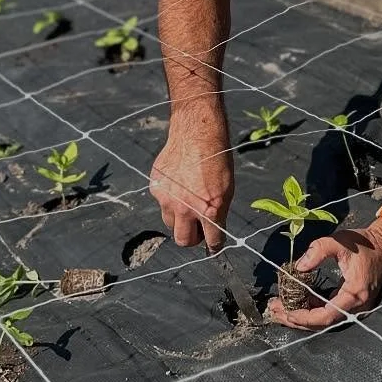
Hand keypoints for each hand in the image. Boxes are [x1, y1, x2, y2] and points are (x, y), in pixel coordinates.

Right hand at [150, 115, 233, 249]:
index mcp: (209, 210)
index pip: (212, 241)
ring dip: (179, 219)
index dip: (214, 246)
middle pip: (183, 240)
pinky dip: (169, 198)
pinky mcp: (156, 188)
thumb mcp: (226, 189)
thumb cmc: (217, 160)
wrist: (197, 134)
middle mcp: (186, 208)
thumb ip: (218, 213)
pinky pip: (162, 202)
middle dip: (192, 238)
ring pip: (170, 222)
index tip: (213, 247)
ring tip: (188, 201)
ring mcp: (168, 199)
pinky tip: (178, 183)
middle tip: (197, 229)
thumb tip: (214, 231)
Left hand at [267, 218, 381, 329]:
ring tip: (280, 308)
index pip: (326, 316)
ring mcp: (356, 307)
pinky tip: (297, 302)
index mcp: (355, 294)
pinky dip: (313, 309)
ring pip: (325, 320)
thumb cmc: (364, 243)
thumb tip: (298, 268)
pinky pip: (330, 312)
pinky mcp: (352, 302)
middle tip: (275, 312)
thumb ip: (317, 251)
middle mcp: (357, 306)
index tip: (286, 311)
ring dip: (302, 315)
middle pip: (323, 323)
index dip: (304, 317)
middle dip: (297, 319)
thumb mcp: (339, 241)